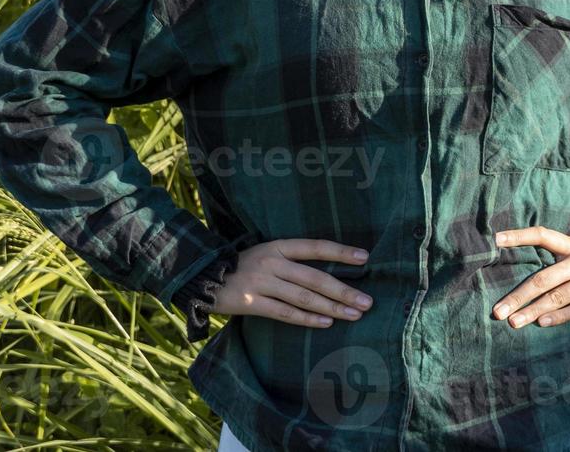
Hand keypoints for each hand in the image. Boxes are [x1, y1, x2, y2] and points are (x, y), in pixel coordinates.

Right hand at [212, 239, 372, 327]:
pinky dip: (307, 319)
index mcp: (279, 246)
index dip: (341, 252)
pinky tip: (326, 323)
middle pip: (315, 278)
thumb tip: (330, 275)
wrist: (202, 277)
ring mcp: (261, 283)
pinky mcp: (251, 303)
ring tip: (354, 314)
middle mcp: (272, 262)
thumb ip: (293, 262)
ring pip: (304, 297)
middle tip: (367, 301)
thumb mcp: (267, 254)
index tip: (365, 258)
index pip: (316, 247)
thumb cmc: (243, 267)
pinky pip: (285, 313)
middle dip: (343, 291)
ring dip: (332, 307)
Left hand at [490, 226, 569, 328]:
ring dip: (534, 311)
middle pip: (545, 278)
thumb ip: (557, 258)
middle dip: (519, 296)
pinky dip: (560, 316)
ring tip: (514, 322)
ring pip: (558, 297)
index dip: (520, 236)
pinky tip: (542, 323)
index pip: (544, 235)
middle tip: (498, 311)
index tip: (497, 239)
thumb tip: (523, 276)